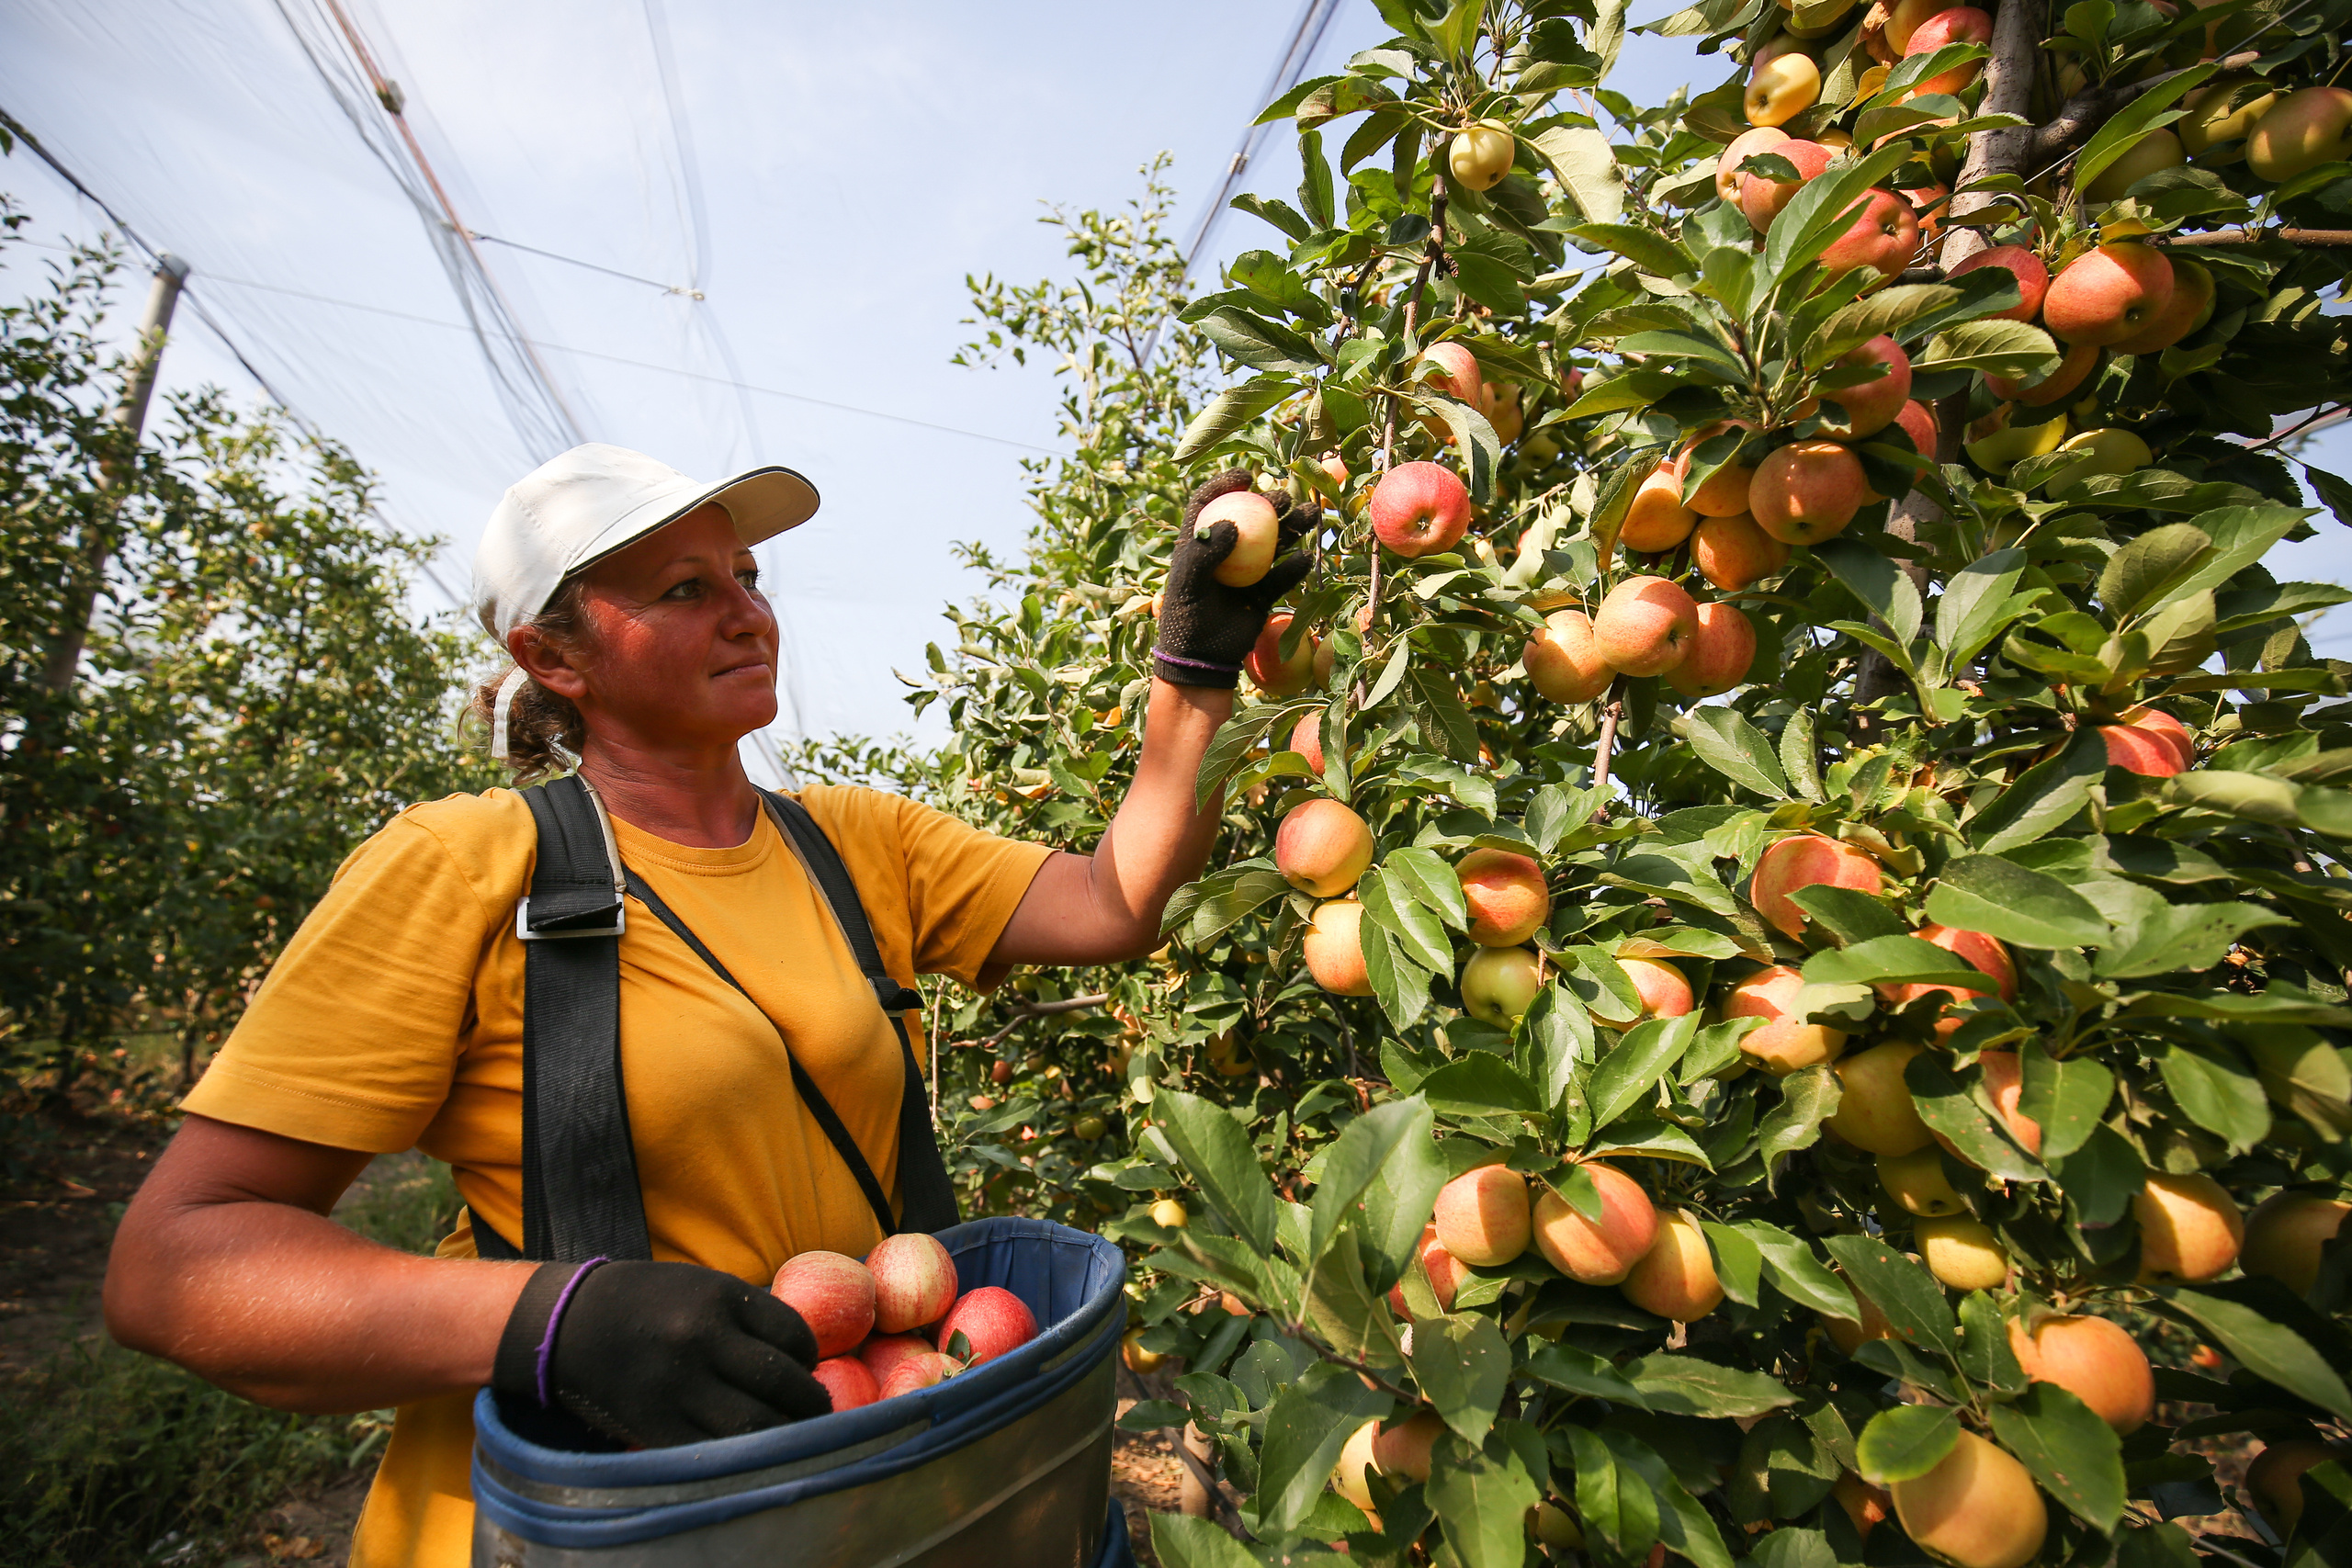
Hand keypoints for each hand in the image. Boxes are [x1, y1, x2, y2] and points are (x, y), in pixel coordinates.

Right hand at [492, 1259, 830, 1446]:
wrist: (568, 1323)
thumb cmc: (647, 1302)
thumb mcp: (701, 1286)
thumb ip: (748, 1315)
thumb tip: (805, 1355)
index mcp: (718, 1297)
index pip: (793, 1334)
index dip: (810, 1356)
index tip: (808, 1366)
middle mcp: (701, 1339)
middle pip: (782, 1383)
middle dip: (810, 1402)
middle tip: (818, 1411)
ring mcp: (676, 1385)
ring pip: (754, 1425)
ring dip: (785, 1434)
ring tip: (794, 1434)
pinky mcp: (654, 1424)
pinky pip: (714, 1450)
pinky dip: (741, 1454)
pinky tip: (749, 1448)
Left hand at [1152, 471, 1317, 687]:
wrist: (1202, 661)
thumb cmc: (1186, 619)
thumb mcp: (1187, 584)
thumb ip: (1204, 553)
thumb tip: (1232, 525)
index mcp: (1198, 544)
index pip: (1209, 503)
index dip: (1225, 484)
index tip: (1247, 475)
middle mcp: (1224, 554)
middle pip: (1249, 519)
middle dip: (1270, 503)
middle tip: (1284, 498)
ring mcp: (1245, 573)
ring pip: (1273, 543)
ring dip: (1293, 528)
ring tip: (1310, 515)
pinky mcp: (1262, 593)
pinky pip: (1282, 576)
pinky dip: (1295, 567)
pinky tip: (1306, 558)